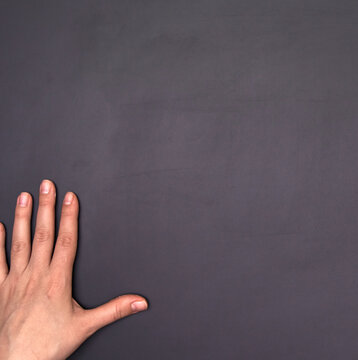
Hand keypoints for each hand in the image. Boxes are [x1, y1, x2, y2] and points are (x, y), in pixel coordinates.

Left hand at [0, 180, 147, 359]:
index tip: (70, 197)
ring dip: (22, 218)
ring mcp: (15, 281)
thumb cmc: (48, 344)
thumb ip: (115, 310)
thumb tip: (139, 302)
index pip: (66, 241)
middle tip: (46, 185)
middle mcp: (35, 276)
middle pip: (42, 234)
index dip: (69, 217)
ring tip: (24, 196)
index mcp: (57, 281)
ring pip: (19, 243)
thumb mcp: (87, 326)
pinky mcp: (0, 290)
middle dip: (46, 207)